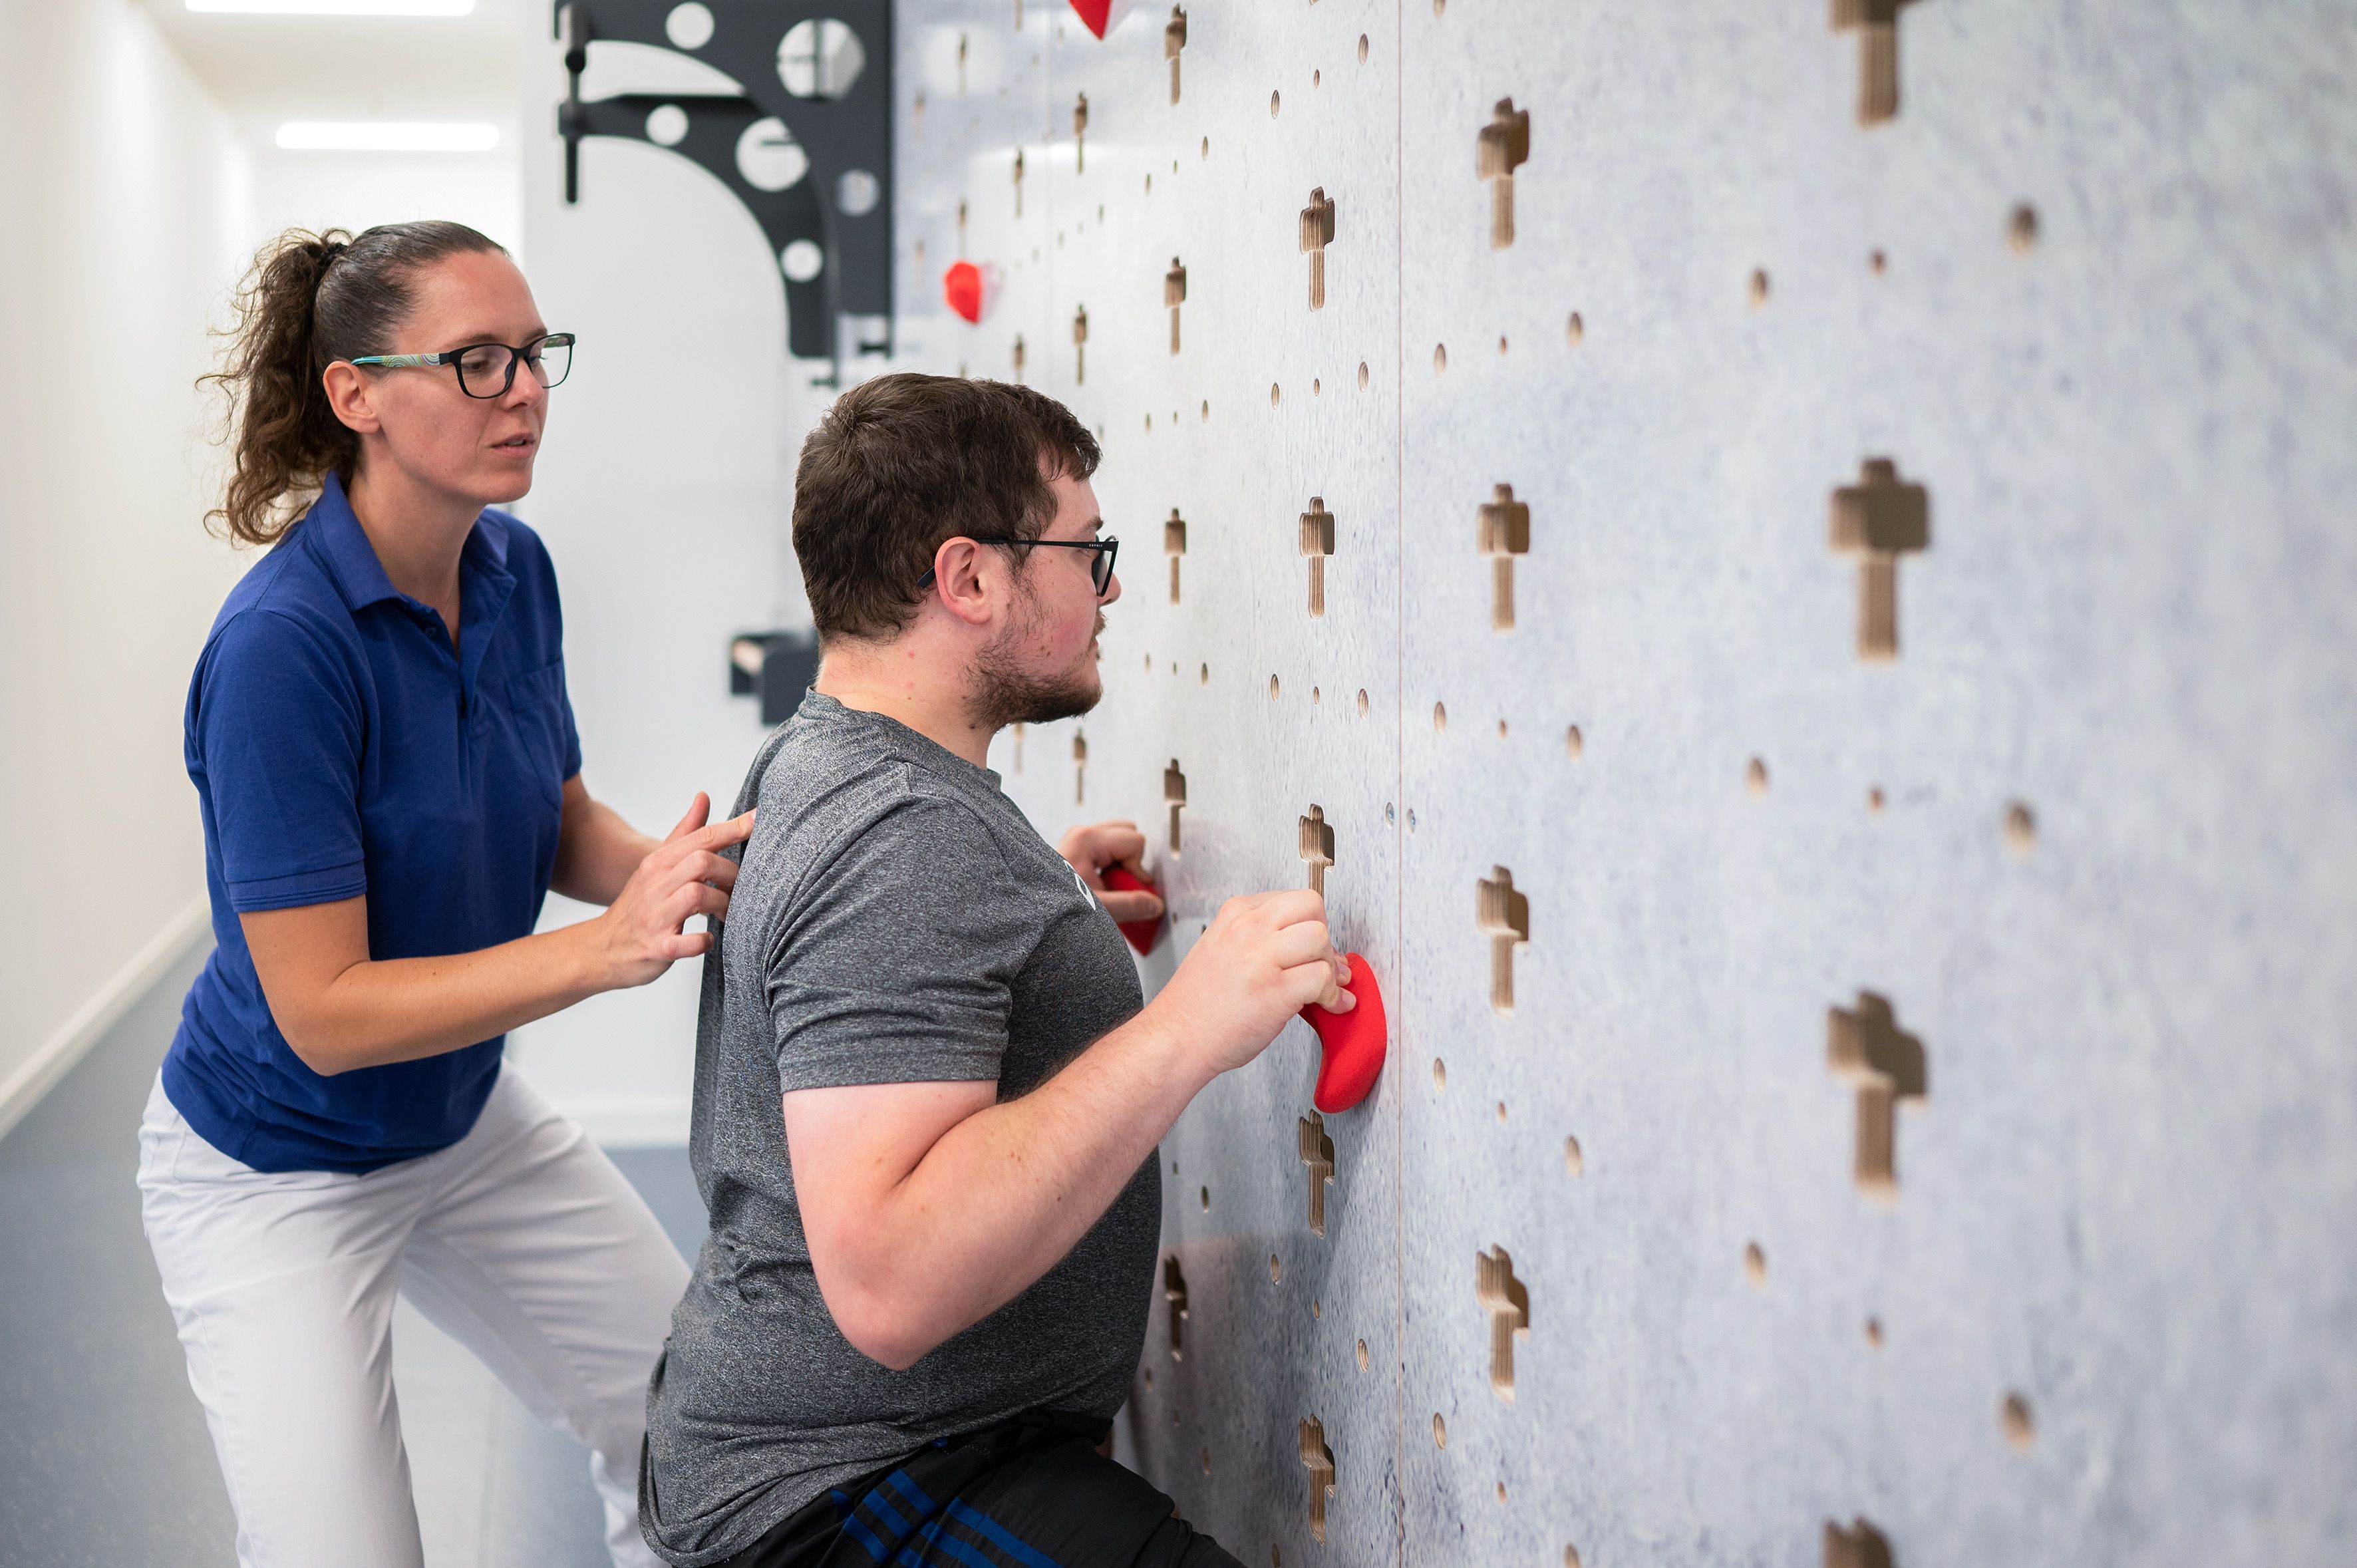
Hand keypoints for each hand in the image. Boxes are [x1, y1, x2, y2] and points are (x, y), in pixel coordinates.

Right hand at [590, 792, 754, 987]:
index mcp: (659, 862)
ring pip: (697, 895)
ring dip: (723, 904)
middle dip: (731, 874)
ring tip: (727, 914)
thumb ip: (685, 833)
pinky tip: (708, 939)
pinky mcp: (657, 948)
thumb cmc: (640, 905)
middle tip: (740, 889)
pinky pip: (688, 942)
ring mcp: (655, 916)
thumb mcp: (657, 864)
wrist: (602, 949)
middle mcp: (655, 884)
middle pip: (702, 862)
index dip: (734, 828)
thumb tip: (704, 796)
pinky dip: (705, 941)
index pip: (701, 838)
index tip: (759, 818)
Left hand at [1057, 819, 1164, 923]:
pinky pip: (1106, 847)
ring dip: (1121, 862)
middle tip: (1118, 885)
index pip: (1134, 842)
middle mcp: (1082, 834)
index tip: (1129, 890)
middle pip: (1128, 832)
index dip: (1137, 869)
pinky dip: (1110, 864)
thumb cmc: (1054, 905)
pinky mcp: (1076, 847)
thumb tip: (1155, 904)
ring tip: (1108, 884)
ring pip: (1119, 838)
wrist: (1029, 910)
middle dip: (1131, 861)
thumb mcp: (1099, 909)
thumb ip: (1131, 905)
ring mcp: (1078, 839)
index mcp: (1087, 840)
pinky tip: (1099, 882)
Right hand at [1146, 889, 1351, 1079]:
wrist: (1175, 1039)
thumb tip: (1309, 945)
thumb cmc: (1196, 1004)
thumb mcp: (1220, 948)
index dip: (1310, 924)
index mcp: (1235, 914)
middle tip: (1320, 962)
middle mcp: (1248, 929)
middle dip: (1324, 936)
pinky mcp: (1275, 990)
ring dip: (1330, 966)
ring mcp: (1261, 958)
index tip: (1311, 947)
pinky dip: (1334, 995)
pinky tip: (1330, 1005)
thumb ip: (1260, 939)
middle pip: (1312, 907)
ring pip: (1321, 938)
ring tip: (1325, 988)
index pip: (1292, 898)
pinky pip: (1322, 978)